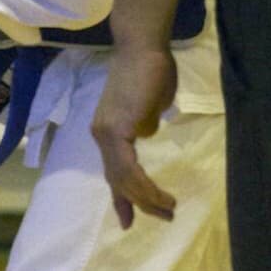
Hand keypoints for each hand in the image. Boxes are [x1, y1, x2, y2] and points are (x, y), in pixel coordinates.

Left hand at [91, 46, 178, 229]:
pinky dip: (144, 186)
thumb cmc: (150, 71)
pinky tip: (160, 196)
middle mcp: (101, 135)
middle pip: (117, 180)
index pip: (113, 172)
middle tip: (165, 216)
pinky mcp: (116, 131)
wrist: (143, 48)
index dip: (122, 198)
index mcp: (107, 131)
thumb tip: (145, 132)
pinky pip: (129, 169)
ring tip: (169, 208)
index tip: (128, 221)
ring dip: (147, 199)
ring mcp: (106, 134)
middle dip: (140, 203)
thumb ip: (143, 123)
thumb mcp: (147, 107)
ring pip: (123, 179)